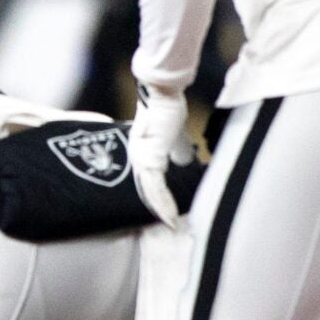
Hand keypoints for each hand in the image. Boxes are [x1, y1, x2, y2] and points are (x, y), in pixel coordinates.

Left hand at [129, 91, 189, 225]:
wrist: (160, 94)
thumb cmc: (166, 108)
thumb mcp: (173, 134)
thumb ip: (175, 148)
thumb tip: (182, 159)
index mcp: (141, 153)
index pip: (148, 180)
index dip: (156, 197)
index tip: (165, 210)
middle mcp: (137, 158)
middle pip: (147, 190)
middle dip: (159, 209)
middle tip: (169, 224)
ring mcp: (141, 159)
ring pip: (150, 192)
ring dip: (162, 210)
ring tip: (171, 225)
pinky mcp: (149, 159)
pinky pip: (156, 187)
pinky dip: (163, 202)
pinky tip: (169, 214)